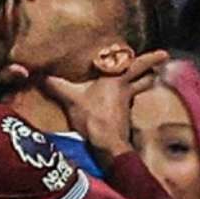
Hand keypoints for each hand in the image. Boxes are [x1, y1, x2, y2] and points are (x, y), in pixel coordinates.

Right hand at [43, 50, 168, 168]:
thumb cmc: (92, 118)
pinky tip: (121, 101)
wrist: (106, 145)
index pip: (139, 64)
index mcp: (116, 79)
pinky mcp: (124, 118)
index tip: (164, 54)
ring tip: (146, 78)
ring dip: (144, 83)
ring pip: (141, 90)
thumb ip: (54, 85)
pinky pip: (129, 103)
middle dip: (152, 70)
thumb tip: (35, 74)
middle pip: (145, 77)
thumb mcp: (70, 98)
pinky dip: (128, 99)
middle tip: (159, 65)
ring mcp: (127, 105)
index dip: (152, 58)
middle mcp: (126, 89)